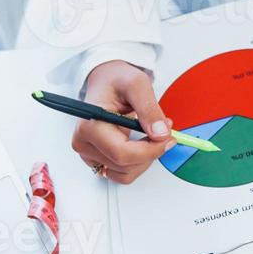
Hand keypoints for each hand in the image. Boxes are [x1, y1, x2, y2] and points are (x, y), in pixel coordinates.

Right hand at [72, 61, 175, 184]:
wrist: (107, 81)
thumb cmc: (116, 80)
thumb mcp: (137, 84)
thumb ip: (149, 109)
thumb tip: (160, 133)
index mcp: (89, 125)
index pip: (122, 153)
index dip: (150, 150)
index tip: (168, 138)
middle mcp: (84, 142)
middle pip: (125, 165)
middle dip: (151, 151)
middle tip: (164, 131)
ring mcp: (88, 153)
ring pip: (125, 174)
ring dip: (145, 159)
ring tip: (151, 134)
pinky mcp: (97, 159)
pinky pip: (122, 173)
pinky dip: (138, 163)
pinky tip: (142, 144)